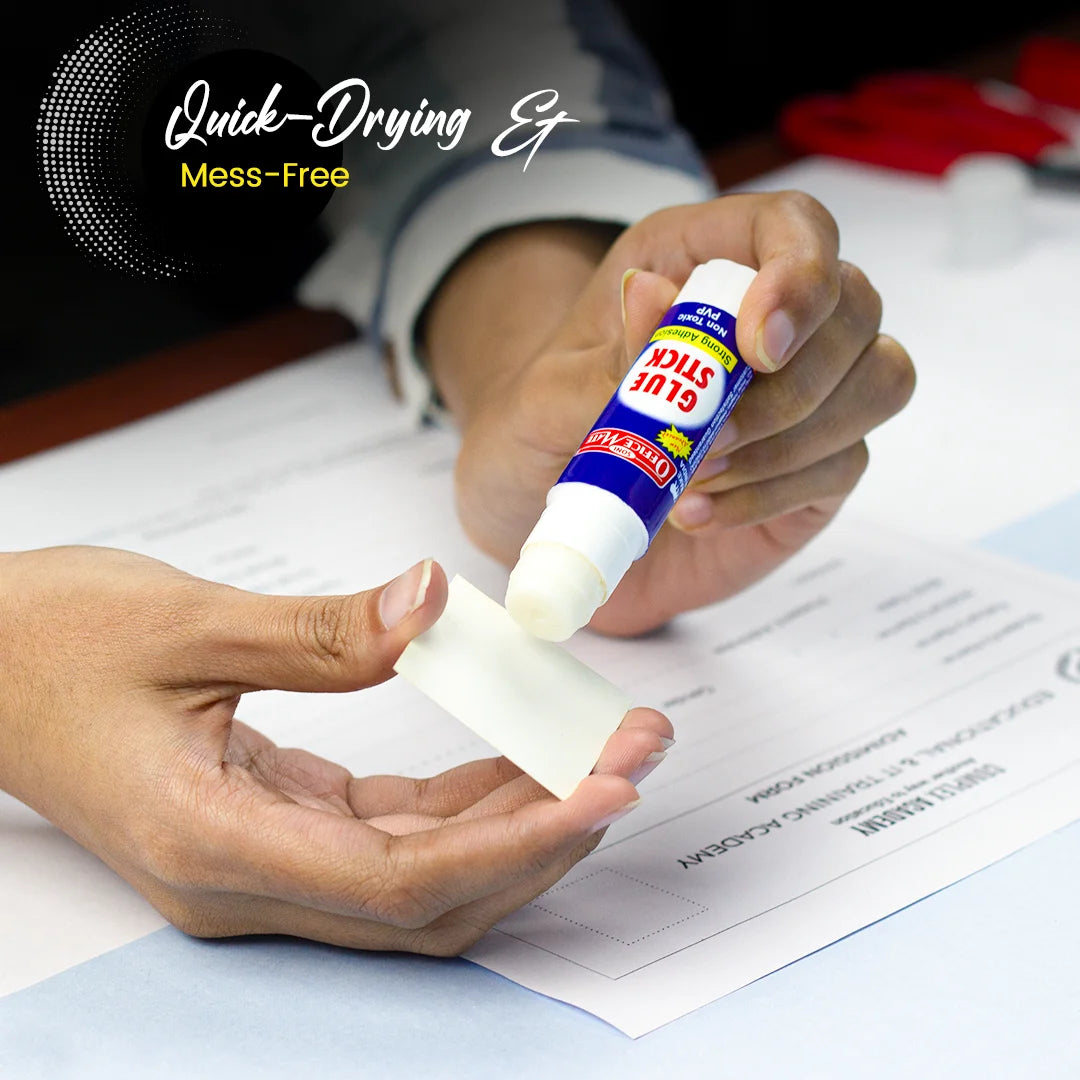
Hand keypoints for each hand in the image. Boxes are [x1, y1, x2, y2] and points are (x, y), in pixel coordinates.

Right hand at [0, 547, 668, 954]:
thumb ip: (319, 632)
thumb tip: (432, 607)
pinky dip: (463, 803)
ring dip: (515, 821)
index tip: (601, 791)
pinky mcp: (273, 828)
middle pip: (432, 897)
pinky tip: (513, 756)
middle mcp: (245, 880)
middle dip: (545, 832)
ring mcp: (261, 864)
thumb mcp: (185, 620)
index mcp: (212, 845)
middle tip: (630, 758)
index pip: (402, 881)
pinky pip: (393, 835)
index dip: (514, 843)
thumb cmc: (51, 643)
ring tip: (594, 755)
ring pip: (423, 878)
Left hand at [424, 196, 914, 635]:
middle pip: (856, 307)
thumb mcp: (544, 402)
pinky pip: (843, 464)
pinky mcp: (812, 467)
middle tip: (707, 442)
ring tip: (693, 480)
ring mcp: (802, 396)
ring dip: (789, 444)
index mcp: (697, 264)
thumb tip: (652, 294)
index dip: (798, 275)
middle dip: (791, 387)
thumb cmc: (535, 442)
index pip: (794, 226)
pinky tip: (698, 514)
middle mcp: (764, 317)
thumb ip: (605, 360)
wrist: (546, 526)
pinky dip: (770, 496)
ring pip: (878, 383)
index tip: (757, 348)